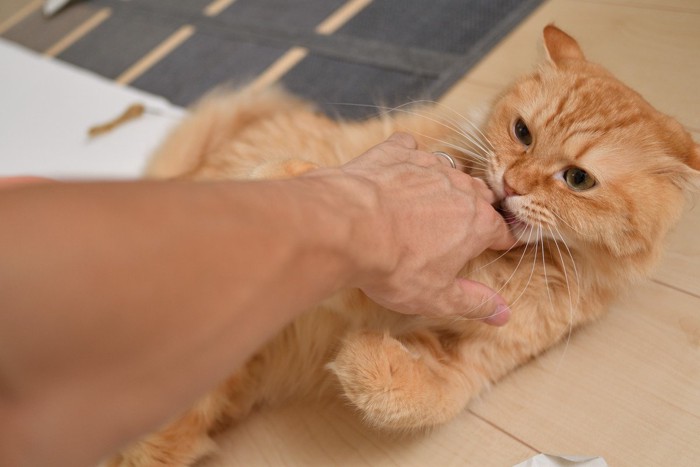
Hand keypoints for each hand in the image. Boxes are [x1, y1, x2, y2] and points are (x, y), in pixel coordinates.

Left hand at [338, 133, 516, 323]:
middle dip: (476, 208)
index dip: (499, 240)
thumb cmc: (394, 266)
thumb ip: (473, 302)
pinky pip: (409, 147)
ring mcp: (427, 165)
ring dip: (445, 183)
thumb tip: (503, 314)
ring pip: (449, 168)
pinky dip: (407, 156)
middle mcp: (459, 188)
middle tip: (461, 225)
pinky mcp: (396, 152)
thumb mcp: (437, 297)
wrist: (346, 227)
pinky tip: (397, 168)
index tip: (496, 246)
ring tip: (431, 198)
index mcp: (477, 223)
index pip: (500, 231)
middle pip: (479, 195)